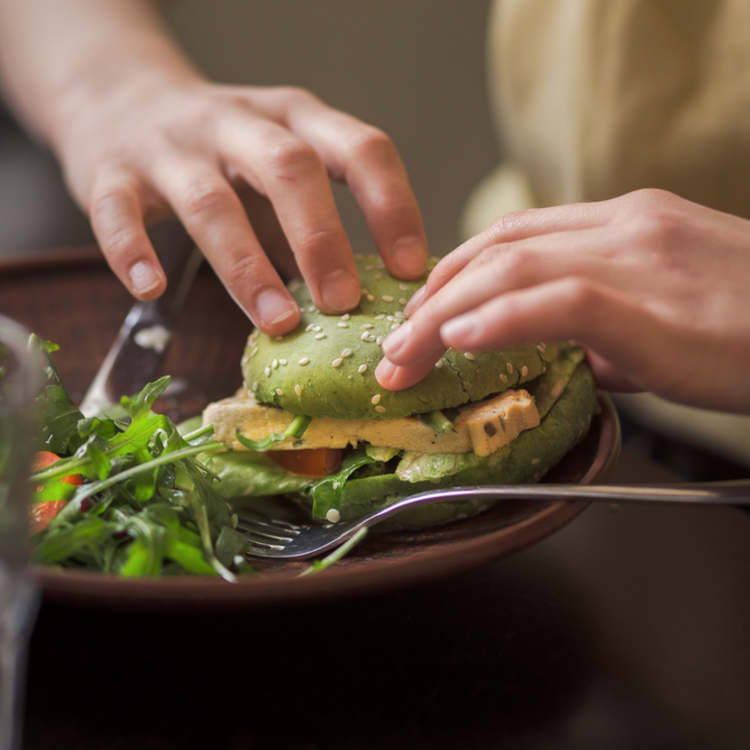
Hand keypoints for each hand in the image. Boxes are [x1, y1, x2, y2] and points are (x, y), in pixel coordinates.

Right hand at [0, 0, 426, 335]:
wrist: (118, 97)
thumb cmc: (220, 151)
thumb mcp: (276, 168)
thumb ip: (309, 224)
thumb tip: (361, 304)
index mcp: (294, 119)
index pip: (361, 149)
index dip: (392, 207)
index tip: (411, 270)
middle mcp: (237, 123)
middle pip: (290, 168)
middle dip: (323, 239)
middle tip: (345, 303)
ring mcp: (172, 144)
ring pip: (211, 201)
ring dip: (247, 266)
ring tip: (278, 321)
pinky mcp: (111, 171)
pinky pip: (119, 212)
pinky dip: (133, 252)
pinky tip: (153, 290)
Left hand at [376, 189, 749, 414]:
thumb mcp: (669, 317)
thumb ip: (609, 329)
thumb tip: (568, 356)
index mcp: (625, 224)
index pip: (514, 237)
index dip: (456, 272)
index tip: (424, 312)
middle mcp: (624, 226)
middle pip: (497, 250)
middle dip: (433, 296)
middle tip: (397, 342)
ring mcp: (637, 256)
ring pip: (511, 269)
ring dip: (444, 314)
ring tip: (406, 355)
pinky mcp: (650, 299)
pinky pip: (556, 300)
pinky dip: (497, 318)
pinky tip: (456, 339)